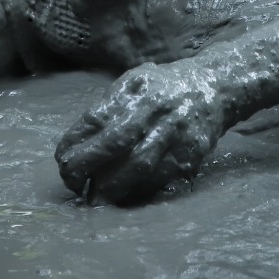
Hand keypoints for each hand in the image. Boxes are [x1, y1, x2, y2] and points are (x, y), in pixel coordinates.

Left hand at [55, 59, 231, 203]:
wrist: (216, 86)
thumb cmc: (164, 87)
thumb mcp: (134, 82)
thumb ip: (108, 105)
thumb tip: (77, 141)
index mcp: (136, 89)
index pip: (96, 119)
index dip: (74, 143)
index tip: (62, 160)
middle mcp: (155, 109)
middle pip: (114, 143)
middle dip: (87, 167)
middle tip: (72, 182)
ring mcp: (175, 132)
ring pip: (138, 165)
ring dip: (112, 185)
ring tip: (95, 197)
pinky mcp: (190, 153)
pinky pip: (160, 177)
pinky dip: (138, 189)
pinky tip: (124, 195)